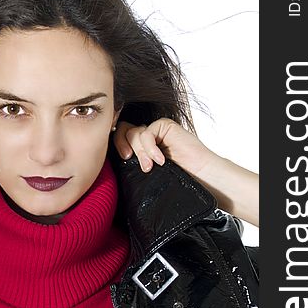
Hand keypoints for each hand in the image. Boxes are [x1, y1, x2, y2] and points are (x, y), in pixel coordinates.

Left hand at [113, 117, 258, 225]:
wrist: (202, 178)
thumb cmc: (176, 181)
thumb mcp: (146, 177)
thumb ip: (130, 169)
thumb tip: (105, 171)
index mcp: (137, 150)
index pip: (117, 140)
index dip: (112, 147)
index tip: (117, 162)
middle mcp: (145, 139)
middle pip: (121, 132)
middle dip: (121, 146)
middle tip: (127, 160)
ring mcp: (155, 131)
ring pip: (133, 132)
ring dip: (139, 151)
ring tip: (149, 167)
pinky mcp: (165, 126)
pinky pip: (147, 131)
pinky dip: (149, 146)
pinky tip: (159, 160)